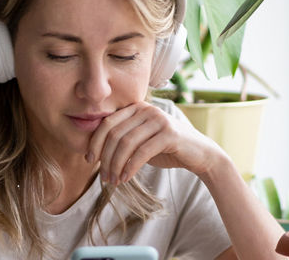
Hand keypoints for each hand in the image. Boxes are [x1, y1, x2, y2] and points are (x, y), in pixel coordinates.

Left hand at [86, 102, 224, 183]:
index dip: (95, 142)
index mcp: (137, 107)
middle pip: (114, 133)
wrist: (199, 154)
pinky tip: (126, 178)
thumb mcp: (140, 141)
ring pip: (126, 143)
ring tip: (113, 180)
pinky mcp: (169, 134)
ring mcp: (159, 119)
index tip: (89, 160)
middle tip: (103, 176)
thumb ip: (122, 140)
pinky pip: (142, 152)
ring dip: (116, 165)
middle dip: (105, 157)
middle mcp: (147, 109)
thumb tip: (94, 152)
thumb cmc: (166, 149)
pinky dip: (130, 167)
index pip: (107, 123)